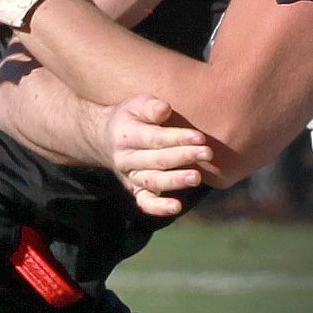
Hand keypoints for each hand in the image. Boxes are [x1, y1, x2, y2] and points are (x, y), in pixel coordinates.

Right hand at [104, 95, 218, 220]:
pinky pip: (145, 202)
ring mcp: (131, 176)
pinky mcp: (136, 190)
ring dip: (175, 180)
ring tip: (196, 178)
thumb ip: (150, 106)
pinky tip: (176, 207)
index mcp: (126, 135)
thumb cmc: (131, 118)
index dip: (177, 138)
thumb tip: (164, 110)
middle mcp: (126, 159)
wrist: (106, 139)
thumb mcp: (136, 105)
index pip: (154, 138)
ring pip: (153, 181)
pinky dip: (158, 207)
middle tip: (207, 153)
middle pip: (156, 160)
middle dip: (183, 157)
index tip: (199, 137)